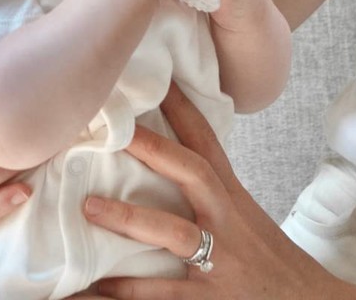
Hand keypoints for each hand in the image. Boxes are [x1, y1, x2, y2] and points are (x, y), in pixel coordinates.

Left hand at [76, 83, 355, 298]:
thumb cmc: (267, 256)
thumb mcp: (242, 213)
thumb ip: (207, 188)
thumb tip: (161, 159)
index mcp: (229, 194)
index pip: (205, 140)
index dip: (182, 106)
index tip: (156, 77)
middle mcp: (225, 219)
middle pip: (193, 172)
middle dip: (154, 147)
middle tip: (114, 130)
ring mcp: (219, 257)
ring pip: (173, 232)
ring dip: (129, 219)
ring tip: (89, 208)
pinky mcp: (209, 298)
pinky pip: (161, 292)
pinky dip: (127, 289)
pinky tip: (96, 283)